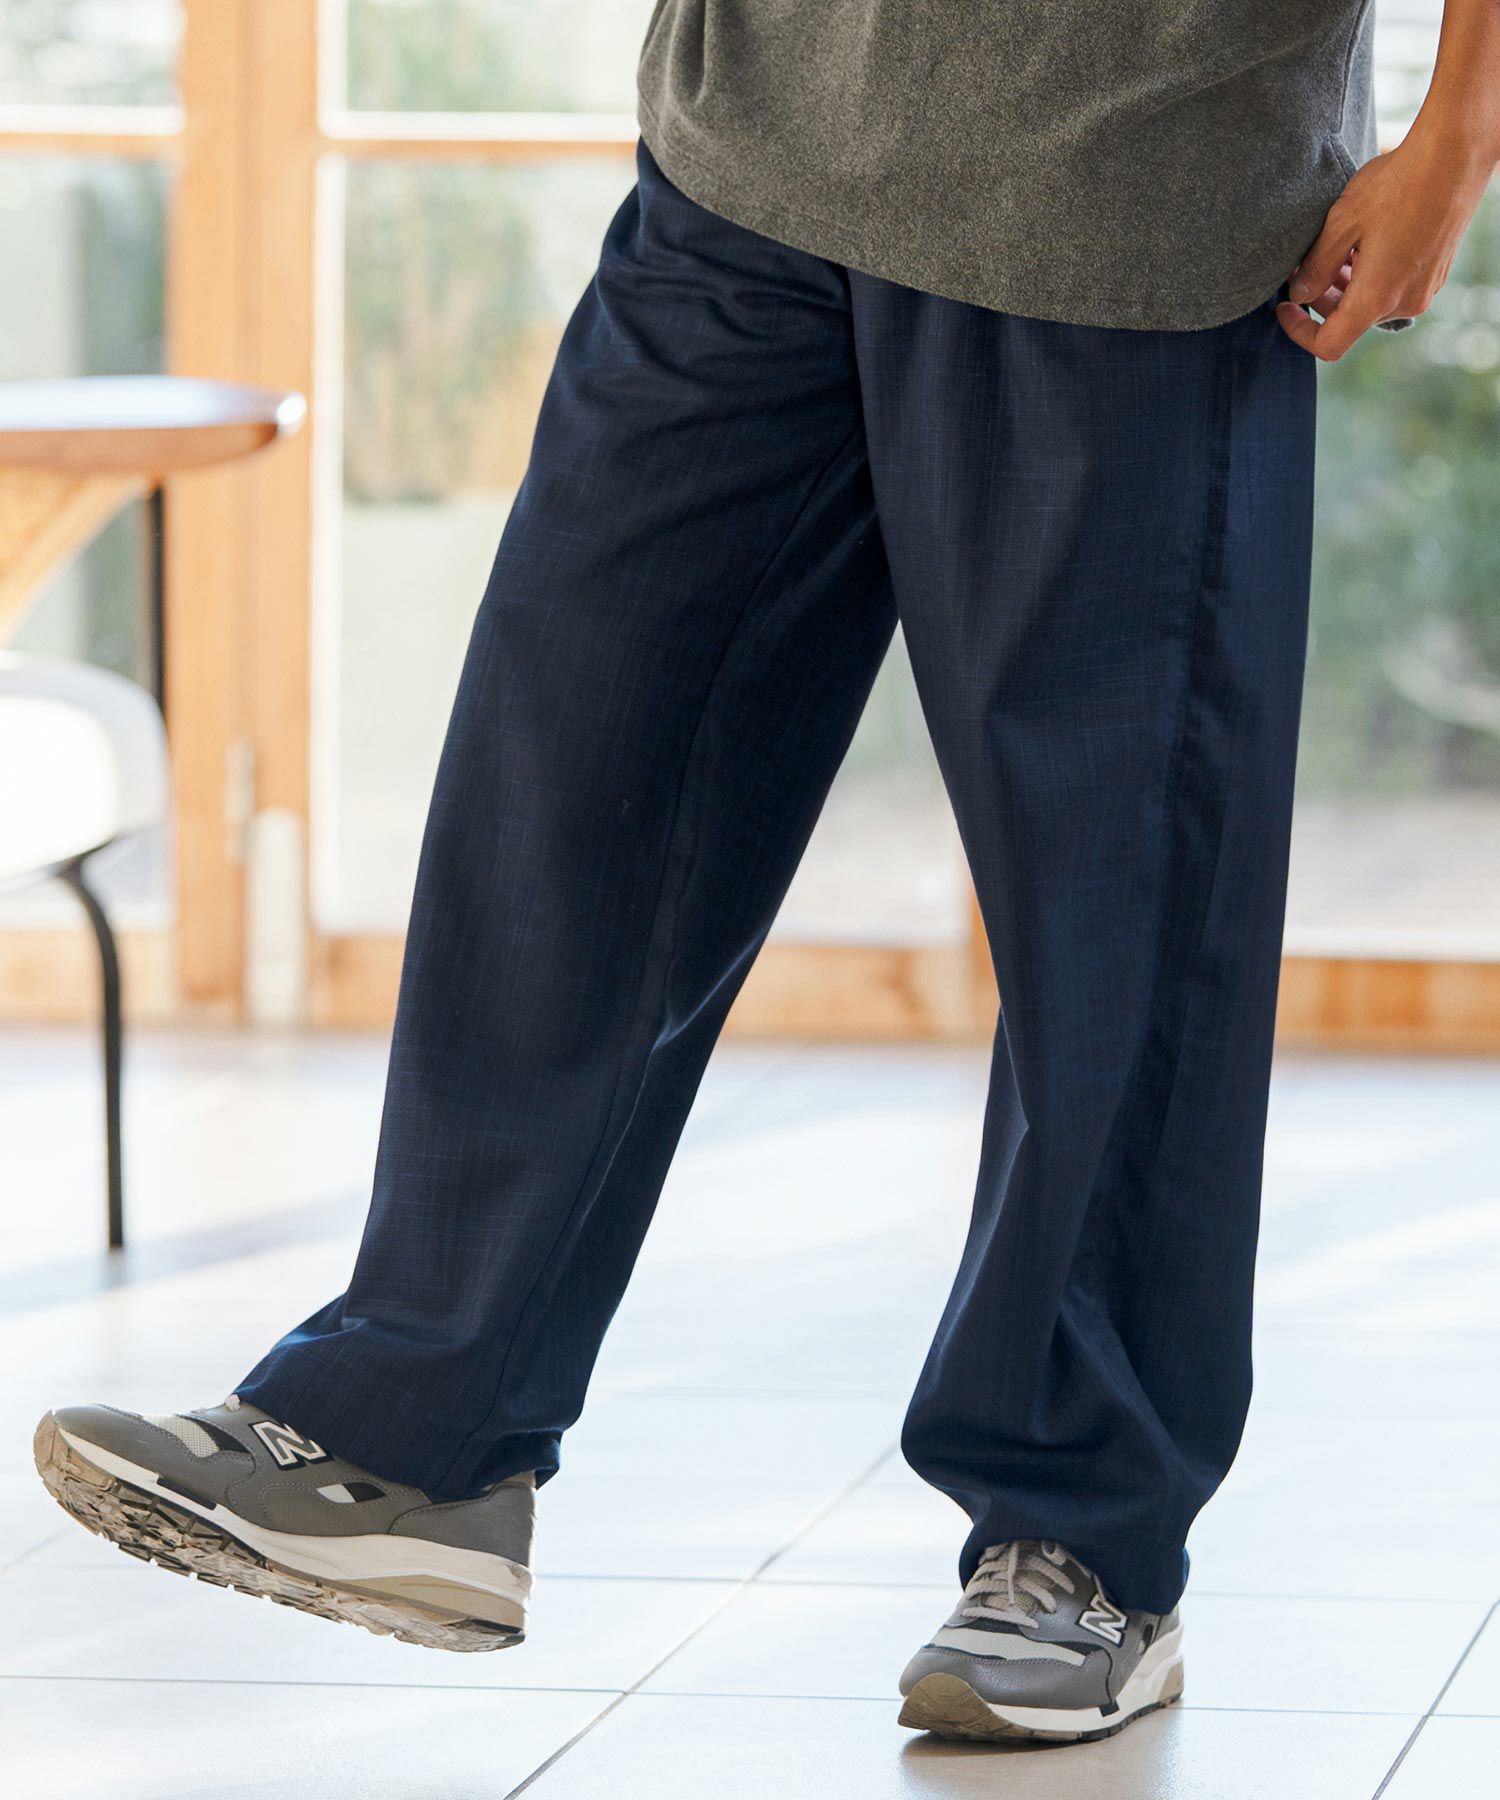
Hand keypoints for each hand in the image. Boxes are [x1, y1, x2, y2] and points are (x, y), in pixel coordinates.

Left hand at [1276, 129, 1494, 359]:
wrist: (1456, 154)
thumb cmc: (1397, 185)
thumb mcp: (1341, 224)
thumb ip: (1316, 268)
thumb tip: (1300, 293)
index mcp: (1377, 298)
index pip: (1330, 344)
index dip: (1300, 331)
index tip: (1285, 307)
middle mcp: (1405, 302)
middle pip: (1350, 321)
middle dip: (1322, 299)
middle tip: (1305, 264)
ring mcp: (1425, 288)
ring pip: (1372, 302)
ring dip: (1347, 285)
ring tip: (1336, 248)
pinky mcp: (1436, 272)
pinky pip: (1395, 287)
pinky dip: (1372, 275)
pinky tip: (1365, 242)